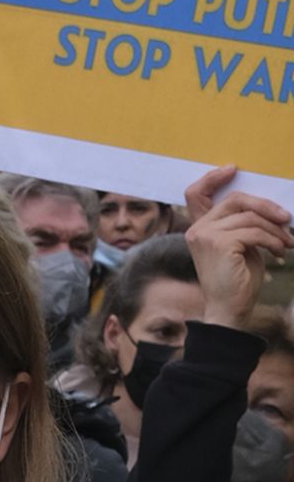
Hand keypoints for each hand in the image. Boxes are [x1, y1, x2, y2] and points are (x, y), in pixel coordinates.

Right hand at [183, 169, 291, 328]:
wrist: (230, 312)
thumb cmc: (237, 282)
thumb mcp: (240, 246)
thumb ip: (243, 224)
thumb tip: (267, 205)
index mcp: (199, 229)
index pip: (197, 193)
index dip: (213, 177)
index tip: (234, 169)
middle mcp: (197, 230)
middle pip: (235, 200)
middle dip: (265, 206)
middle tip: (286, 219)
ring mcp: (206, 236)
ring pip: (249, 217)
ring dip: (275, 229)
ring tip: (287, 243)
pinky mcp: (219, 244)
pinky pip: (254, 231)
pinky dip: (272, 240)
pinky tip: (280, 252)